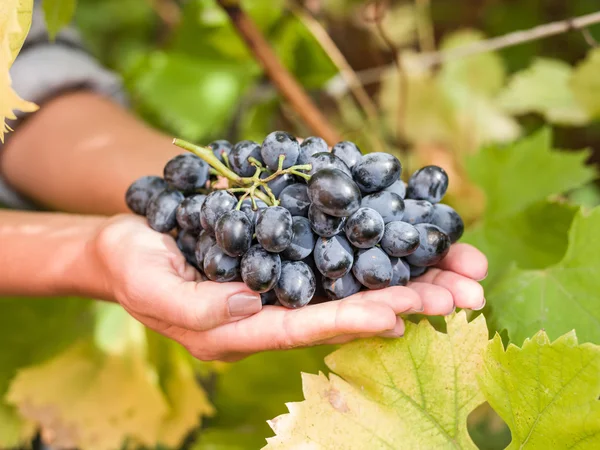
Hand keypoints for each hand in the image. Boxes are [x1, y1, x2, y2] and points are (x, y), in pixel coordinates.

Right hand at [92, 215, 486, 361]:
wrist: (131, 242)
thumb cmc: (134, 268)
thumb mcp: (151, 288)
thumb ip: (197, 305)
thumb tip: (250, 303)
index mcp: (246, 328)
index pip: (310, 326)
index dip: (355, 319)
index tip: (404, 311)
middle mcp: (277, 306)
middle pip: (349, 306)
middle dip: (407, 299)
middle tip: (464, 293)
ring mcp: (287, 277)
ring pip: (355, 277)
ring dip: (408, 271)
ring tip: (461, 269)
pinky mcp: (288, 247)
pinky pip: (338, 247)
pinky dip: (376, 242)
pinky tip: (413, 237)